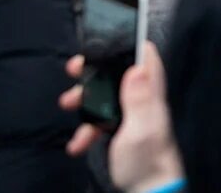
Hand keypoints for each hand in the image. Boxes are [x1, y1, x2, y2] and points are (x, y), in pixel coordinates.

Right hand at [59, 44, 183, 192]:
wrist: (149, 191)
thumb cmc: (147, 163)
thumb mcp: (141, 129)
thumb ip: (139, 98)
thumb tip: (139, 66)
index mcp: (151, 97)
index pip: (147, 59)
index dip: (129, 45)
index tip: (105, 42)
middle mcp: (144, 103)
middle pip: (119, 76)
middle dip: (95, 73)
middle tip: (76, 71)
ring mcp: (134, 118)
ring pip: (106, 99)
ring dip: (86, 102)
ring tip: (69, 104)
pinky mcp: (124, 133)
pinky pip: (101, 123)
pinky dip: (87, 130)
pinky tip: (79, 142)